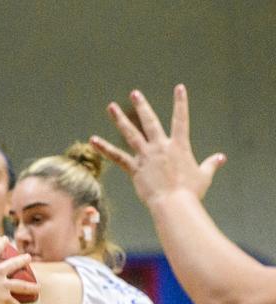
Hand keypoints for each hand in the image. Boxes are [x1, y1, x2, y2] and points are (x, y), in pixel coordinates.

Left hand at [90, 85, 226, 207]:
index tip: (179, 88)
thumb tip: (221, 158)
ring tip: (111, 107)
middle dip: (142, 106)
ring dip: (120, 119)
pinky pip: (116, 156)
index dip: (181, 103)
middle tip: (134, 93)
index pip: (181, 119)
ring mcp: (146, 156)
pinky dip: (104, 148)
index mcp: (179, 146)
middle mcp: (161, 147)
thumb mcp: (204, 175)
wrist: (174, 204)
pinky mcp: (134, 168)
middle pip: (150, 122)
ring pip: (130, 133)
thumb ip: (211, 164)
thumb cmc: (190, 192)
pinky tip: (93, 139)